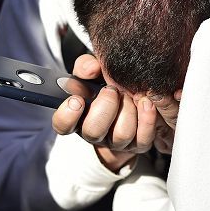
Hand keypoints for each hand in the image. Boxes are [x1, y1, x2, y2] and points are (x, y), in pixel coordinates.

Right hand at [51, 54, 157, 169]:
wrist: (132, 98)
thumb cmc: (107, 85)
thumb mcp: (94, 72)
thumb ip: (87, 66)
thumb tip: (91, 68)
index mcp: (77, 117)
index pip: (62, 125)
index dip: (67, 115)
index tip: (77, 99)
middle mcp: (95, 133)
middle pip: (93, 132)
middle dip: (104, 108)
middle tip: (111, 90)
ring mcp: (117, 142)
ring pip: (120, 135)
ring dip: (127, 111)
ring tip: (130, 94)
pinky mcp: (138, 144)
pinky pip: (143, 138)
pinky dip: (146, 118)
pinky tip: (146, 103)